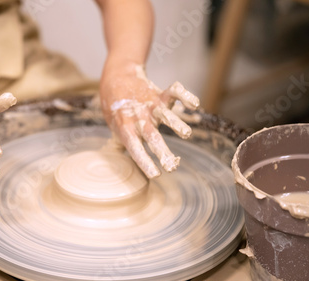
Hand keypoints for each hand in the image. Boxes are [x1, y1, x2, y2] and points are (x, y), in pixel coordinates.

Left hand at [100, 63, 198, 178]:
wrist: (117, 77)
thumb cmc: (117, 108)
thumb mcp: (114, 127)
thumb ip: (120, 144)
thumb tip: (119, 165)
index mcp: (127, 130)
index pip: (135, 149)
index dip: (145, 162)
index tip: (155, 175)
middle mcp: (140, 119)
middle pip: (152, 137)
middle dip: (163, 152)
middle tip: (173, 166)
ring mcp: (150, 106)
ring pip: (165, 115)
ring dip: (176, 124)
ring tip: (186, 134)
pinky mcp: (160, 94)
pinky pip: (174, 91)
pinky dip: (185, 95)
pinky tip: (194, 104)